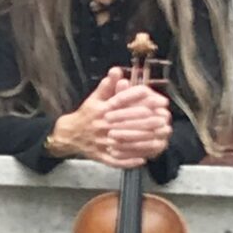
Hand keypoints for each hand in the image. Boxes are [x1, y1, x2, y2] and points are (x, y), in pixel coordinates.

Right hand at [53, 69, 169, 167]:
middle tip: (164, 121)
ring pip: (124, 144)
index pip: (124, 103)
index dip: (142, 101)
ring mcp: (101, 142)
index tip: (159, 100)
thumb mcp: (94, 99)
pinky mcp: (100, 156)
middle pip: (127, 124)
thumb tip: (117, 70)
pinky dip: (128, 161)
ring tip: (159, 141)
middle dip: (147, 123)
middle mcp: (102, 126)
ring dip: (142, 144)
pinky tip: (142, 160)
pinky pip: (115, 160)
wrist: (68, 134)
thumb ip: (107, 85)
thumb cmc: (86, 115)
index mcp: (101, 111)